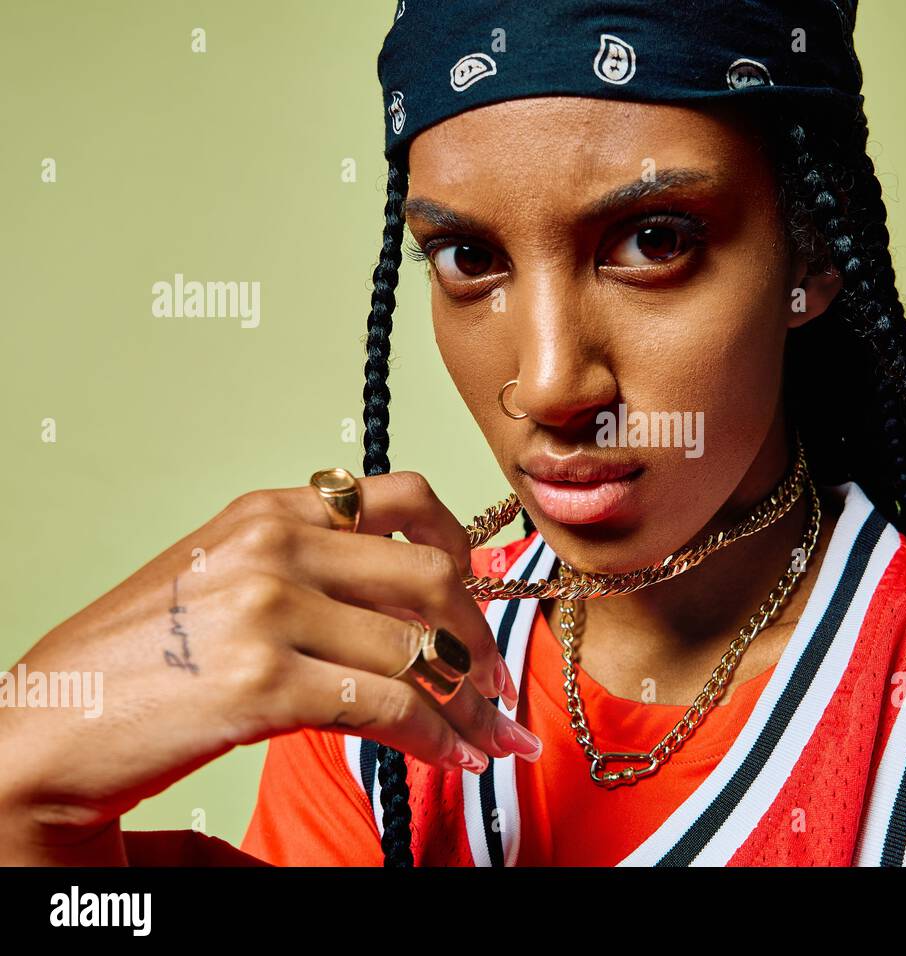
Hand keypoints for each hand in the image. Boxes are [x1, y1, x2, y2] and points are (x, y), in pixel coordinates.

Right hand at [0, 470, 539, 862]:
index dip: (461, 548)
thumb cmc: (137, 663)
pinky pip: (388, 705)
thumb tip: (412, 616)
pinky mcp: (262, 682)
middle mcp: (274, 544)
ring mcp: (268, 609)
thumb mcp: (226, 586)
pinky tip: (452, 758)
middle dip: (480, 635)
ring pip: (419, 647)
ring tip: (488, 737)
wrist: (45, 727)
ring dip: (470, 702)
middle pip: (431, 574)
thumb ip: (314, 578)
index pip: (404, 498)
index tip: (478, 598)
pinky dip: (436, 737)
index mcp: (269, 510)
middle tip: (496, 683)